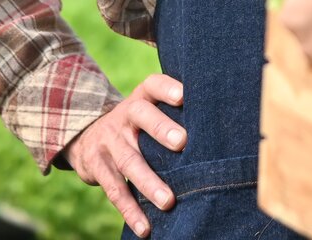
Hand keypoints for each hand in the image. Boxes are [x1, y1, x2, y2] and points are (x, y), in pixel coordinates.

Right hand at [62, 73, 186, 235]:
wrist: (87, 136)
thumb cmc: (137, 123)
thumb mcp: (149, 108)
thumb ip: (175, 111)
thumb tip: (224, 118)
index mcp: (141, 98)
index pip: (153, 85)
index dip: (167, 88)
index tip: (183, 96)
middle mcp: (125, 117)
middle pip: (141, 118)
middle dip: (160, 129)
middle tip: (182, 142)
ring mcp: (110, 143)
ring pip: (130, 161)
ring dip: (149, 182)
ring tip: (168, 201)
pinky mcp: (99, 168)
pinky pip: (115, 190)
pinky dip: (131, 211)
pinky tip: (146, 227)